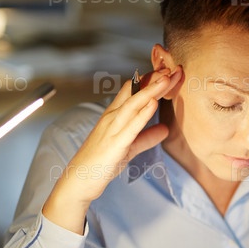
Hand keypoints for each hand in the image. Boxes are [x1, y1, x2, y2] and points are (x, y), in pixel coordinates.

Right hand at [43, 67, 180, 232]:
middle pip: (134, 92)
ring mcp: (111, 129)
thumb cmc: (101, 163)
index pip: (131, 91)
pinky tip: (154, 102)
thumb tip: (165, 129)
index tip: (166, 69)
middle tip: (170, 66)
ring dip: (150, 90)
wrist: (78, 181)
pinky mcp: (115, 144)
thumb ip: (146, 137)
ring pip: (133, 104)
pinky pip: (131, 125)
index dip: (149, 80)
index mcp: (113, 116)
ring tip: (166, 77)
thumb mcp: (129, 148)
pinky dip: (143, 113)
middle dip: (152, 79)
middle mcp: (111, 118)